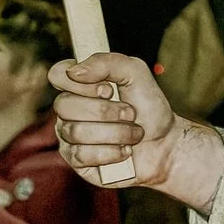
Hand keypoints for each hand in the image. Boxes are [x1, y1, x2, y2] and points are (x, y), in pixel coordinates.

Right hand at [49, 54, 223, 211]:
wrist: (166, 144)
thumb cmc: (149, 108)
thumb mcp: (137, 75)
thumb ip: (108, 63)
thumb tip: (74, 71)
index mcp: (80, 85)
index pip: (57, 74)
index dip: (80, 83)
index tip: (108, 90)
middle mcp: (69, 109)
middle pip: (64, 105)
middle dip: (107, 111)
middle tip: (131, 114)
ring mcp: (69, 135)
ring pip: (76, 131)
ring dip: (116, 133)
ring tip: (134, 134)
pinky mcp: (76, 160)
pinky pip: (82, 155)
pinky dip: (112, 152)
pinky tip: (125, 151)